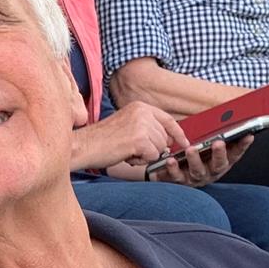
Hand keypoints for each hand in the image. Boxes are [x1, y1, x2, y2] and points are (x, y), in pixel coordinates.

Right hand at [73, 102, 187, 174]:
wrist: (84, 146)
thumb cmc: (101, 140)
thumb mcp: (127, 125)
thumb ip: (147, 129)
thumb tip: (167, 143)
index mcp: (140, 106)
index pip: (167, 119)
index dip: (177, 133)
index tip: (184, 142)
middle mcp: (143, 112)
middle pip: (164, 137)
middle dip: (152, 149)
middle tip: (131, 149)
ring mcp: (142, 124)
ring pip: (159, 148)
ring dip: (145, 156)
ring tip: (127, 151)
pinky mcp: (140, 139)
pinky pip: (153, 156)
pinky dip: (140, 161)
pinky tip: (126, 156)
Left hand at [132, 132, 252, 186]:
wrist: (174, 174)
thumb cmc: (196, 155)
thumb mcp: (209, 145)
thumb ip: (218, 135)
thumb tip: (232, 118)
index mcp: (221, 162)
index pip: (236, 153)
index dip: (243, 145)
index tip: (248, 135)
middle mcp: (211, 172)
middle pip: (218, 164)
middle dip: (219, 153)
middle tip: (218, 143)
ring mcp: (195, 178)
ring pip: (197, 171)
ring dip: (195, 160)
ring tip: (191, 149)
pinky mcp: (179, 181)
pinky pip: (175, 177)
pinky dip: (172, 169)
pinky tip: (170, 160)